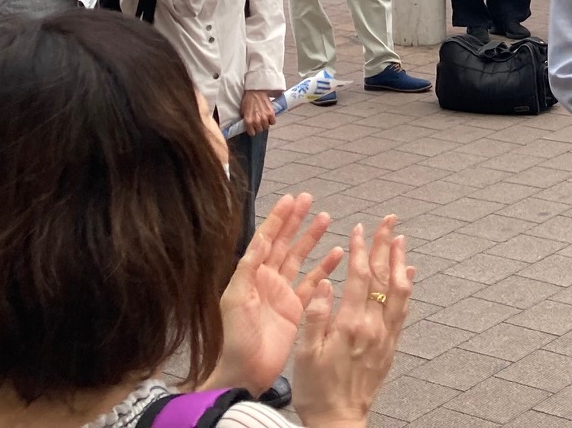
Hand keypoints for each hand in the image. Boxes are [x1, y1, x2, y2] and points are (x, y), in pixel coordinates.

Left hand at [211, 192, 343, 396]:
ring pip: (300, 259)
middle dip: (296, 221)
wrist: (244, 372)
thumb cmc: (234, 337)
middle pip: (284, 243)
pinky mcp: (296, 309)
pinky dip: (324, 268)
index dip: (278, 219)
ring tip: (325, 218)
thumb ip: (249, 268)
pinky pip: (312, 283)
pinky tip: (337, 254)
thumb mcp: (236, 299)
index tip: (291, 199)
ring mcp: (283, 293)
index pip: (266, 239)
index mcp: (251, 275)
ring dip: (311, 239)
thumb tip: (261, 237)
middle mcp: (267, 279)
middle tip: (309, 200)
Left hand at [242, 89, 279, 135]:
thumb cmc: (248, 99)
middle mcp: (256, 121)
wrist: (256, 91)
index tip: (253, 129)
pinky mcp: (271, 113)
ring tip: (264, 119)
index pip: (252, 133)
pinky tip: (269, 117)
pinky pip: (273, 122)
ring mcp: (264, 117)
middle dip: (259, 127)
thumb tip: (247, 123)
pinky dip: (271, 120)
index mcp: (248, 121)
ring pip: (266, 127)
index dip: (252, 131)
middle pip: (260, 130)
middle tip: (259, 122)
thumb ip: (245, 118)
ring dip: (265, 124)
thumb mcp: (242, 110)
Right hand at [292, 216, 413, 427]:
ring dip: (400, 262)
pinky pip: (404, 309)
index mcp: (350, 324)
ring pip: (399, 290)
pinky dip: (407, 287)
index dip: (360, 250)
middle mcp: (373, 326)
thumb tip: (325, 283)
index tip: (359, 229)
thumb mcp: (304, 354)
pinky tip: (408, 274)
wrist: (339, 420)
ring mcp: (385, 335)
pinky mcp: (391, 345)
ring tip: (400, 240)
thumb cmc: (317, 389)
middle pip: (382, 277)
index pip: (359, 277)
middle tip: (388, 221)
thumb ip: (316, 316)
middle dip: (384, 246)